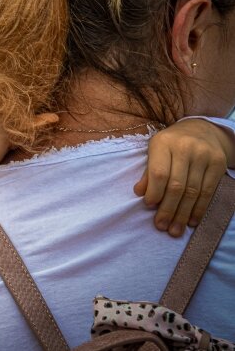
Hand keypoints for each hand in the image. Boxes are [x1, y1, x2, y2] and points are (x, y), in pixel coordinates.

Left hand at [134, 119, 228, 236]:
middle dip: (168, 209)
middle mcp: (185, 147)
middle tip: (162, 226)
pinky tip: (192, 220)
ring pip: (193, 191)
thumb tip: (140, 193)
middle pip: (176, 185)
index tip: (149, 207)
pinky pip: (208, 191)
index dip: (154, 192)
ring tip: (175, 229)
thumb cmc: (171, 145)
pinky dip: (199, 208)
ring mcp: (204, 155)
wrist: (201, 130)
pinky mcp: (218, 163)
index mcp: (163, 143)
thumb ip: (148, 172)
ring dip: (183, 214)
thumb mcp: (155, 151)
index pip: (159, 173)